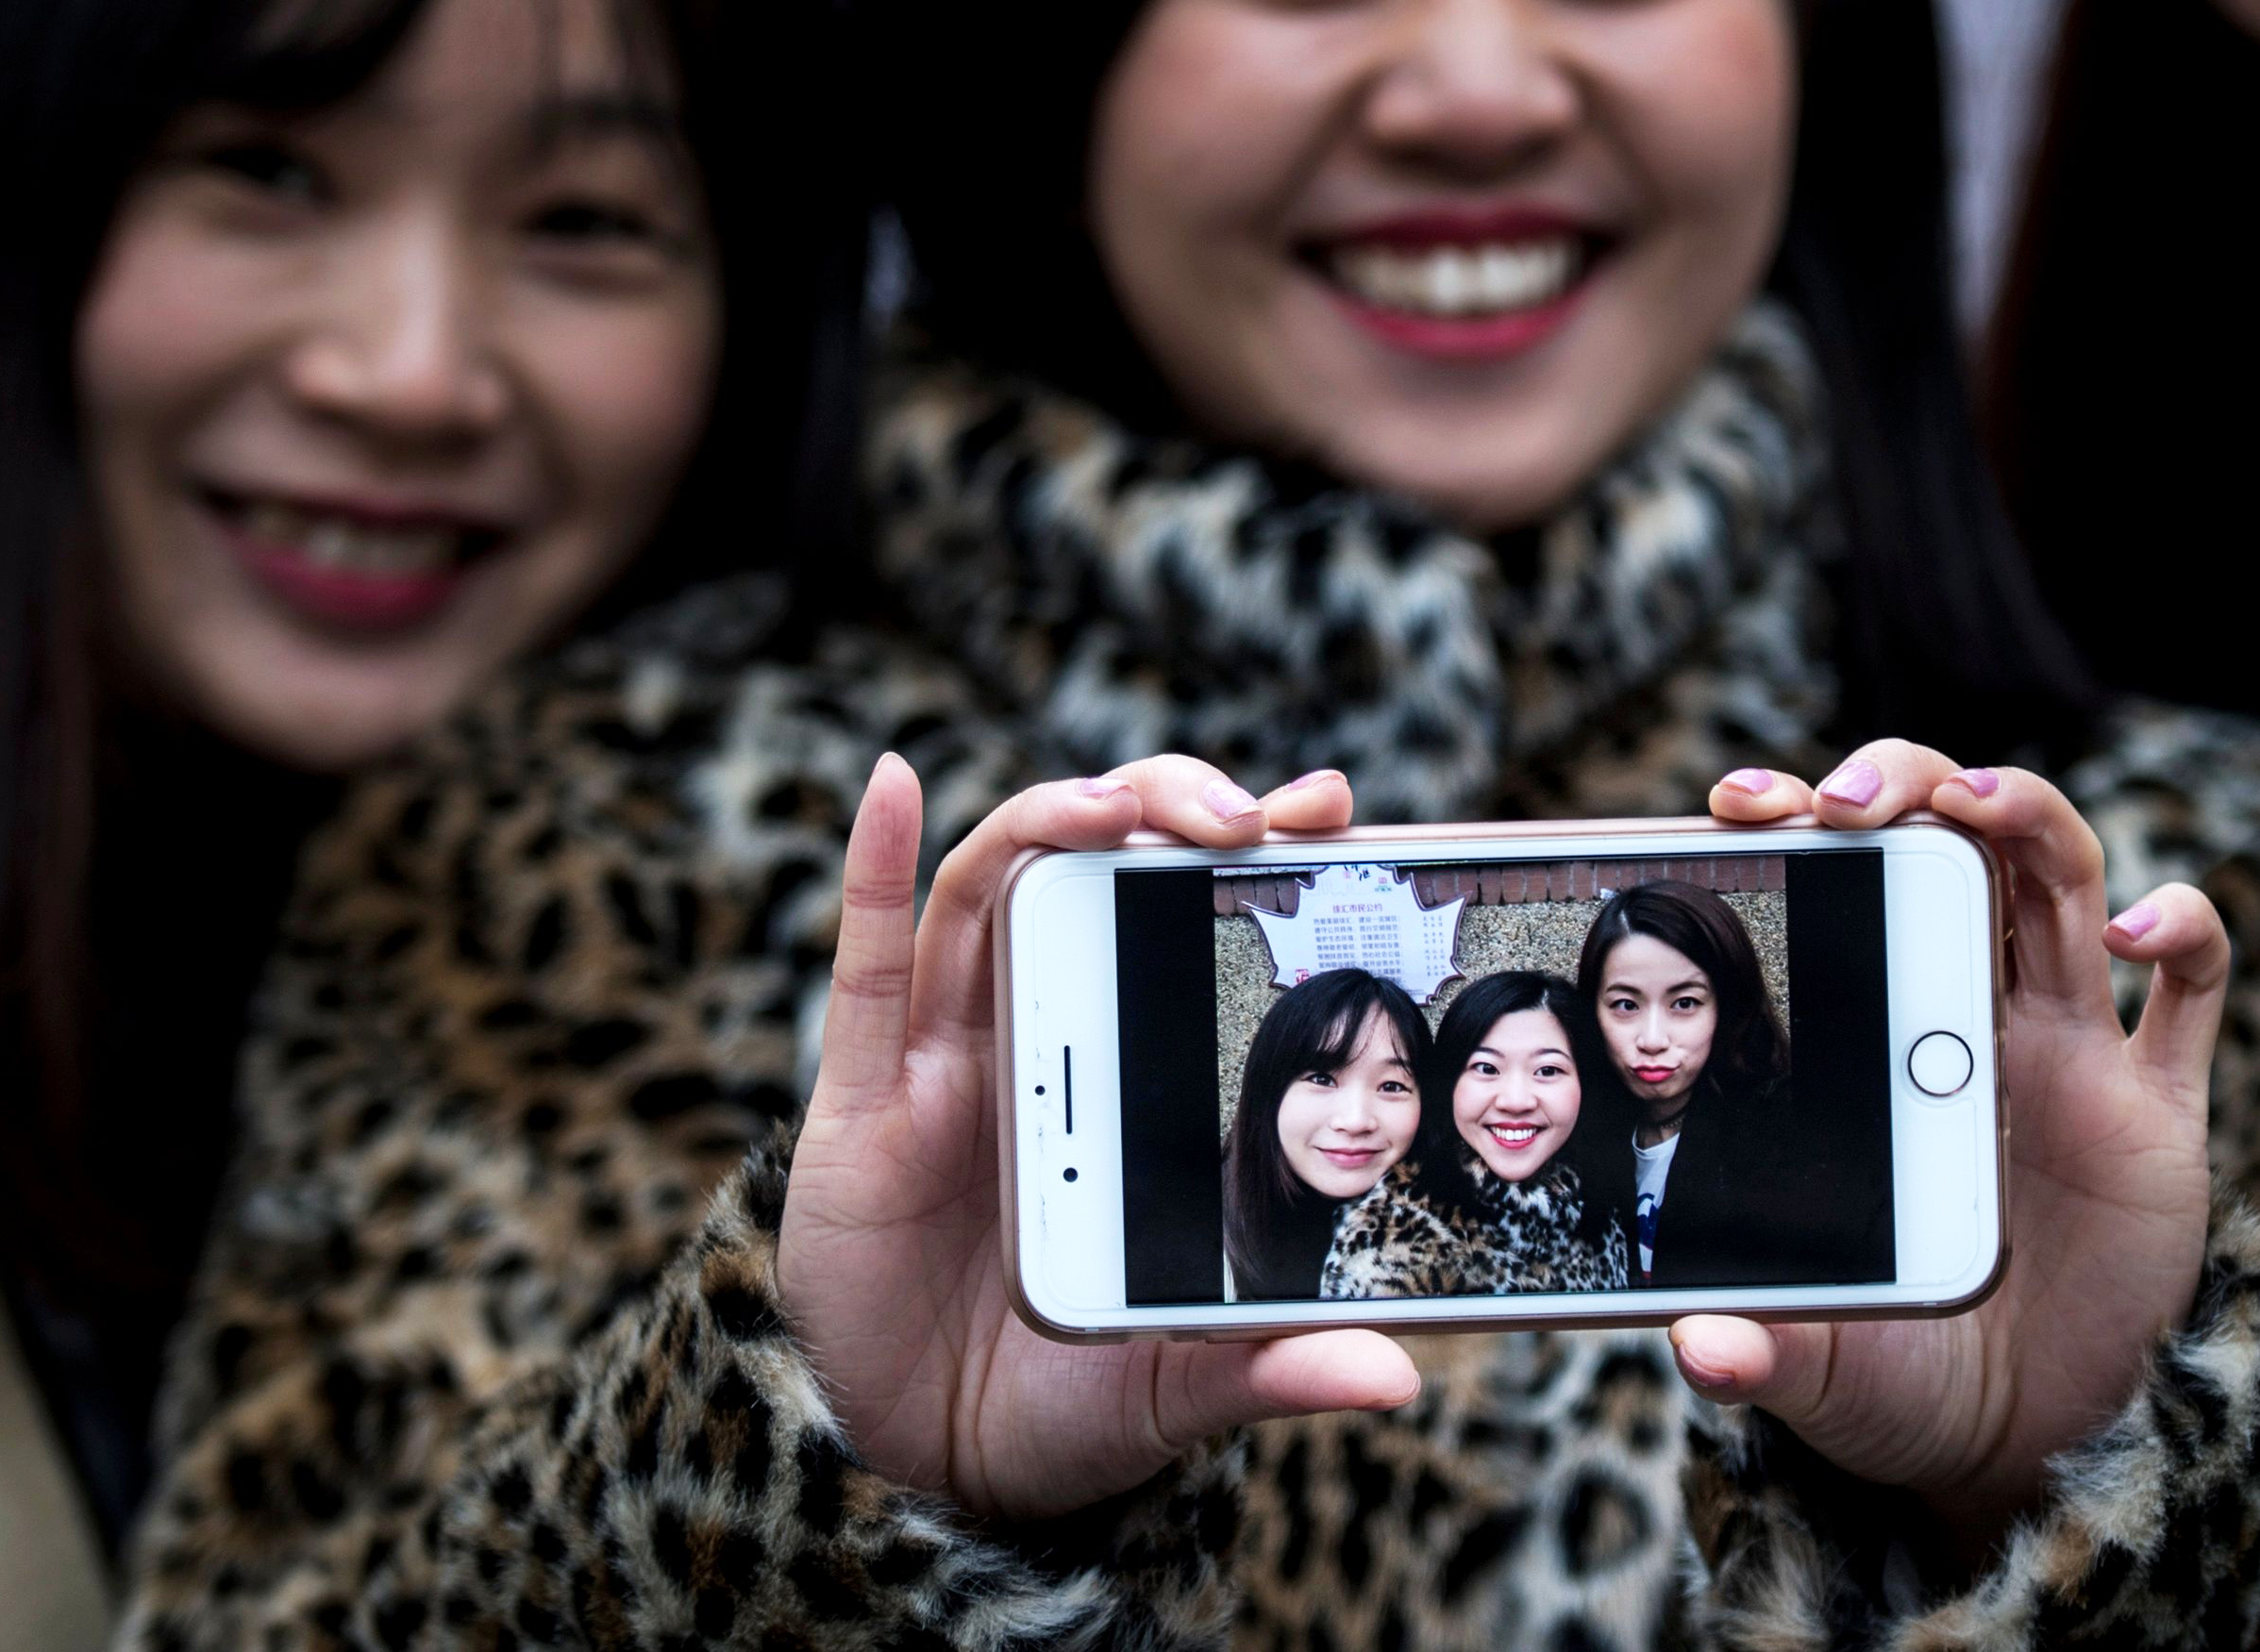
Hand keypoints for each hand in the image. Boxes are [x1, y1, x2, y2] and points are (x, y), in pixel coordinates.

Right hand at [778, 752, 1419, 1519]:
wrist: (927, 1469)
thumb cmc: (1062, 1400)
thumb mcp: (1180, 1386)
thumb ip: (1272, 1366)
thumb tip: (1395, 1382)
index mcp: (1133, 1079)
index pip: (1195, 926)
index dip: (1252, 852)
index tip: (1328, 811)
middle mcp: (1046, 1039)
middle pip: (1102, 870)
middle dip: (1167, 808)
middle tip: (1240, 813)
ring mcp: (951, 1059)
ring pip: (997, 890)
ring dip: (1052, 822)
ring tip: (1113, 805)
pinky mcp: (864, 1100)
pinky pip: (868, 967)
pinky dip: (875, 867)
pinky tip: (891, 790)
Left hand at [1678, 740, 2227, 1559]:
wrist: (2023, 1447)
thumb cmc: (1902, 1374)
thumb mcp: (1819, 1365)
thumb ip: (1763, 1352)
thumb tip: (1700, 1350)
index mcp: (1882, 1043)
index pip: (1847, 889)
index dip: (1804, 821)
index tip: (1739, 806)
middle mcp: (1980, 1018)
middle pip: (1956, 841)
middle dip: (1905, 782)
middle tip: (1841, 801)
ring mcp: (2077, 1053)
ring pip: (2063, 875)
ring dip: (2026, 810)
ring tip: (1976, 796)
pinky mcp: (2161, 1111)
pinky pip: (2195, 990)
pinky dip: (2182, 929)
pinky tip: (2136, 930)